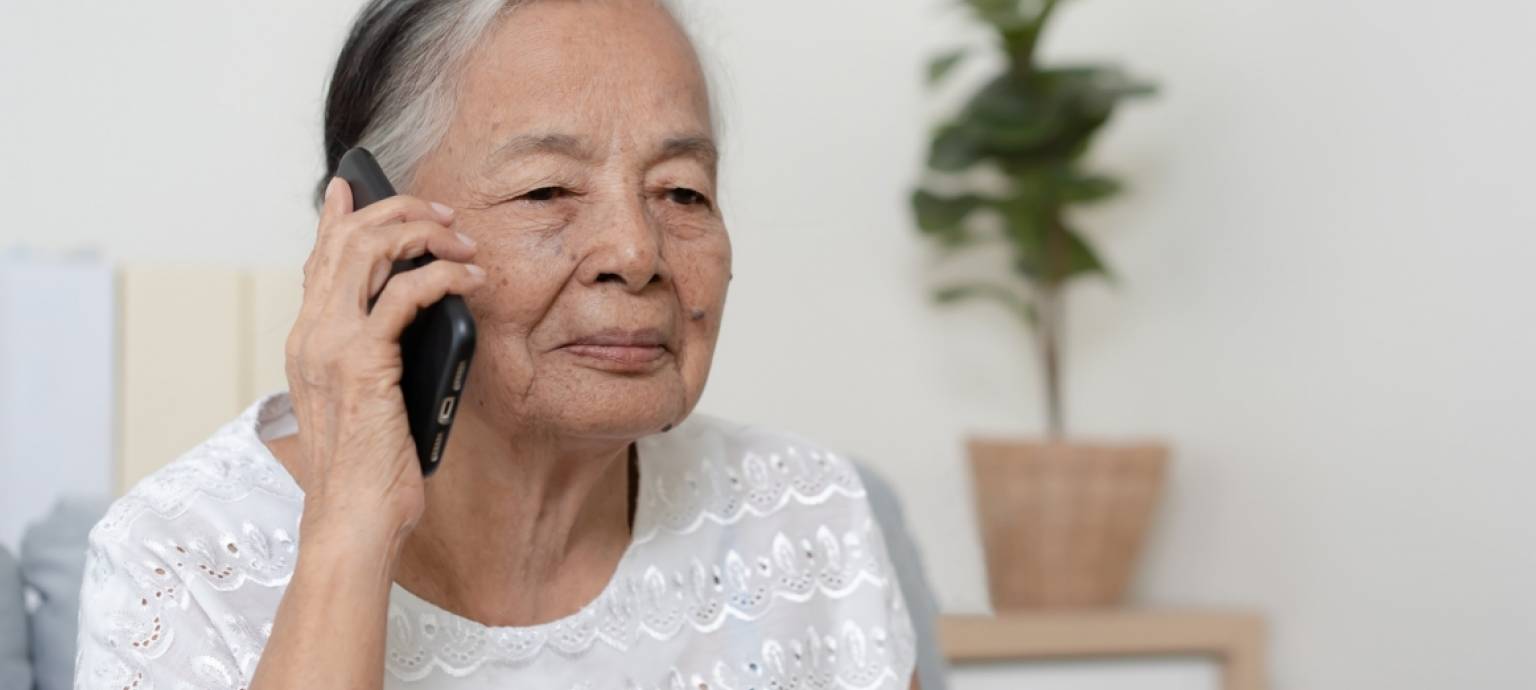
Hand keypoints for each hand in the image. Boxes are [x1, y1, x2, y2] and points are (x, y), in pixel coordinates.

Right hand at [282, 177, 484, 554]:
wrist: (354, 518)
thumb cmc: (371, 469)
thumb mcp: (369, 399)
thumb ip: (378, 353)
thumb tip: (418, 315)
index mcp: (307, 341)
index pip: (318, 258)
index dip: (337, 216)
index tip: (353, 184)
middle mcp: (310, 334)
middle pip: (346, 238)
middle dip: (398, 211)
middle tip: (444, 217)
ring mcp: (331, 344)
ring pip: (370, 250)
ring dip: (424, 233)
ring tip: (462, 242)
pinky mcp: (364, 361)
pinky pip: (407, 292)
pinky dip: (444, 275)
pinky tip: (471, 281)